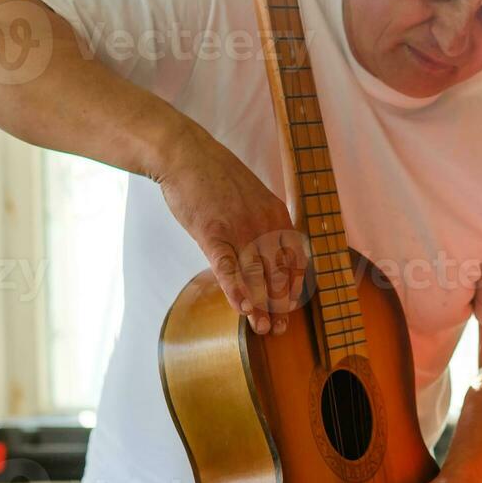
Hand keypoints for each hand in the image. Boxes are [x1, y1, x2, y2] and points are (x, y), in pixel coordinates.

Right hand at [155, 126, 307, 335]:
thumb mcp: (255, 195)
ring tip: (263, 328)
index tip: (293, 308)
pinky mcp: (212, 232)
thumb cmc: (216, 176)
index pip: (295, 259)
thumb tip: (272, 249)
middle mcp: (264, 224)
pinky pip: (227, 267)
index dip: (295, 287)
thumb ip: (266, 221)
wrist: (186, 153)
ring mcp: (239, 228)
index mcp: (278, 216)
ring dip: (261, 305)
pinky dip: (236, 289)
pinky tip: (242, 308)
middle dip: (281, 304)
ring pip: (255, 275)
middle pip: (279, 272)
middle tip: (281, 329)